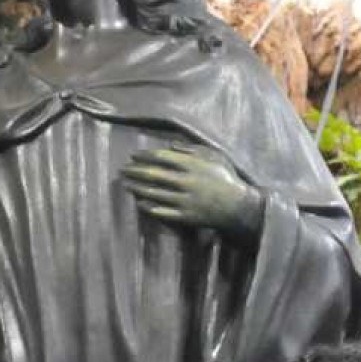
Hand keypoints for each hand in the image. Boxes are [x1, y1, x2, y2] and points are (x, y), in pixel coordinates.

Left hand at [122, 147, 264, 243]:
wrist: (238, 207)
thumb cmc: (226, 178)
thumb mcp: (214, 156)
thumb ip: (192, 149)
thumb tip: (171, 145)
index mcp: (191, 165)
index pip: (161, 157)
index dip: (144, 156)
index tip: (133, 155)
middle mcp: (184, 182)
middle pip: (153, 175)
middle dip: (135, 171)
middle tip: (122, 170)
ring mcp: (183, 200)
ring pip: (155, 193)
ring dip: (138, 188)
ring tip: (126, 184)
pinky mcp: (184, 216)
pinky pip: (162, 211)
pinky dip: (149, 207)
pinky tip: (140, 202)